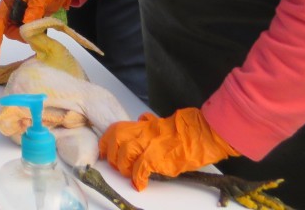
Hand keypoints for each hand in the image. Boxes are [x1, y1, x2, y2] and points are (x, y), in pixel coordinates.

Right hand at [0, 0, 74, 65]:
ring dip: (22, 37)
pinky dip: (28, 37)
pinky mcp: (22, 24)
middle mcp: (9, 10)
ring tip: (39, 28)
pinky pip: (21, 34)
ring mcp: (15, 18)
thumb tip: (26, 24)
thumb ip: (34, 10)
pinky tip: (38, 32)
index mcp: (9, 1)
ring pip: (12, 33)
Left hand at [100, 108, 238, 190]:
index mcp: (143, 125)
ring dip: (124, 167)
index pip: (117, 129)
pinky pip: (141, 168)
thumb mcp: (163, 123)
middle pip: (116, 140)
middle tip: (115, 165)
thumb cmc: (185, 131)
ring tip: (129, 174)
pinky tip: (140, 184)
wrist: (201, 135)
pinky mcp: (158, 158)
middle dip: (112, 154)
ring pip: (125, 153)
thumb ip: (149, 123)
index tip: (104, 150)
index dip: (106, 140)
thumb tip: (142, 120)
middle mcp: (143, 133)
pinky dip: (137, 178)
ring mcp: (150, 145)